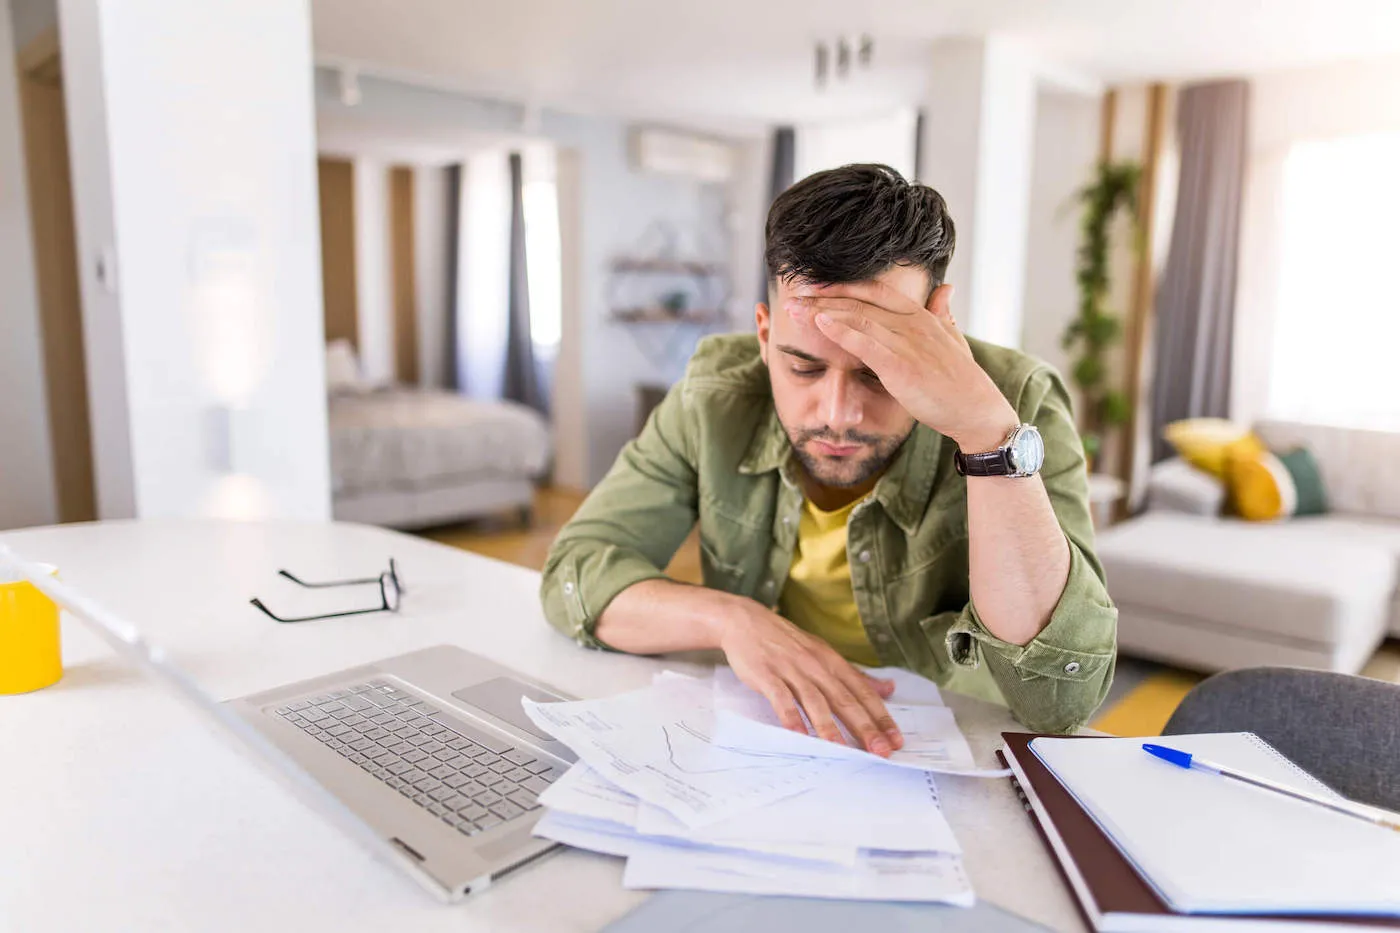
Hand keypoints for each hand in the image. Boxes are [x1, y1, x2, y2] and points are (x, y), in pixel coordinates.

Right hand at [715, 598, 903, 755]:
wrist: (746, 621)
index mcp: (832, 661)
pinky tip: (799, 736)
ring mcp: (791, 670)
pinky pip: (782, 699)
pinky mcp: (767, 675)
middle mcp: (816, 665)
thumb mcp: (824, 654)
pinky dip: (791, 718)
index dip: (881, 716)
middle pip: (845, 699)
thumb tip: (889, 689)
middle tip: (881, 751)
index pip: (863, 692)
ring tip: (843, 751)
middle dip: (865, 727)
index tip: (895, 740)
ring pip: (815, 701)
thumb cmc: (787, 643)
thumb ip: (855, 675)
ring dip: (830, 727)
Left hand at [789, 282, 1017, 451]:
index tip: (817, 286)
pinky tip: (819, 323)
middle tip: (793, 295)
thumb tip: (946, 289)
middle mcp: (912, 323)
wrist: (975, 410)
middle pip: (859, 302)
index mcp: (920, 316)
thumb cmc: (961, 380)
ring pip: (857, 318)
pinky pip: (865, 343)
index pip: (875, 290)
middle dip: (823, 297)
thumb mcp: (953, 340)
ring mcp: (907, 343)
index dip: (844, 286)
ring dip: (822, 311)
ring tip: (794, 308)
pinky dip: (840, 331)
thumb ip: (942, 314)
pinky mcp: (901, 366)